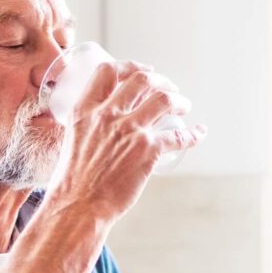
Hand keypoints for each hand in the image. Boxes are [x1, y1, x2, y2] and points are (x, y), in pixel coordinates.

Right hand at [45, 60, 206, 219]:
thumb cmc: (72, 182)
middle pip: (141, 81)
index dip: (130, 66)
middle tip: (169, 89)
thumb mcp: (72, 142)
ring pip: (164, 100)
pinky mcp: (148, 151)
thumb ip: (88, 130)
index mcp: (85, 111)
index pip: (108, 72)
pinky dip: (193, 134)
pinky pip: (179, 135)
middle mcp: (108, 115)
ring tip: (184, 106)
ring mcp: (130, 131)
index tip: (144, 71)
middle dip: (161, 81)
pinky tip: (199, 133)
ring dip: (179, 100)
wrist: (79, 206)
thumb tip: (101, 130)